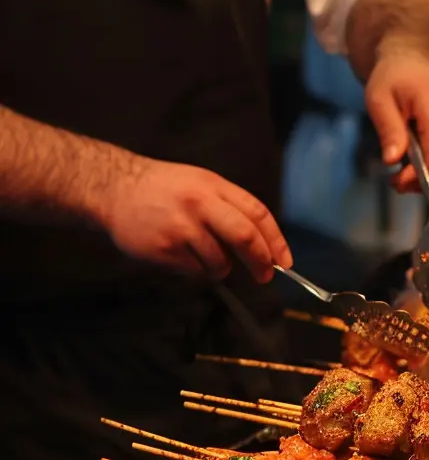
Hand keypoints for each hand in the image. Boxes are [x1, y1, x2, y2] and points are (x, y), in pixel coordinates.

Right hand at [99, 157, 291, 282]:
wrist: (113, 187)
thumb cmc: (166, 189)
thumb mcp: (202, 184)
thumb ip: (230, 207)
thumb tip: (262, 245)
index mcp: (215, 186)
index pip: (257, 213)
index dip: (275, 240)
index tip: (284, 261)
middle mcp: (200, 204)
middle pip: (244, 237)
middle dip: (260, 262)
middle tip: (264, 276)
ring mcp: (180, 227)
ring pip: (219, 262)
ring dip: (221, 268)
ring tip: (205, 258)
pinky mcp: (163, 248)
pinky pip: (194, 271)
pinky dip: (197, 271)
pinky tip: (182, 256)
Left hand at [363, 51, 428, 192]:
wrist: (412, 59)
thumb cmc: (392, 79)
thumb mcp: (378, 100)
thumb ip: (388, 129)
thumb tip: (392, 160)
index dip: (424, 169)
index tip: (401, 182)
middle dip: (424, 177)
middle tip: (397, 183)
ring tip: (404, 176)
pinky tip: (417, 161)